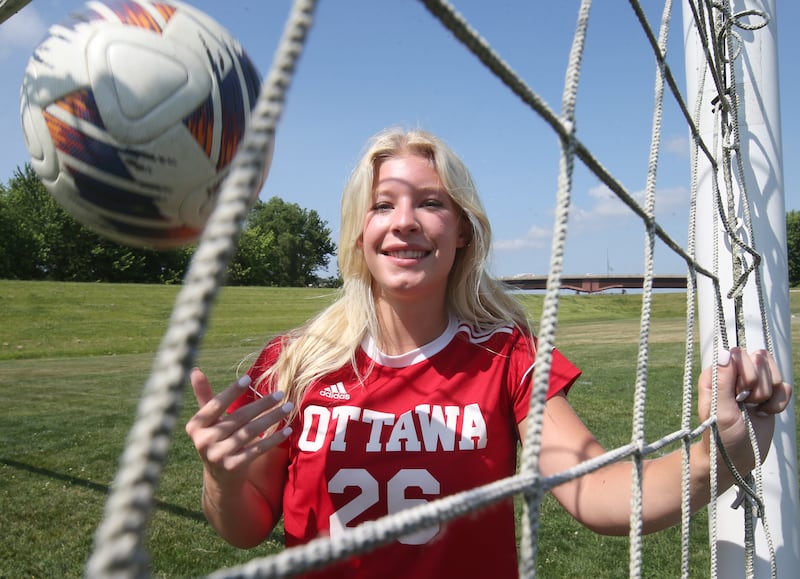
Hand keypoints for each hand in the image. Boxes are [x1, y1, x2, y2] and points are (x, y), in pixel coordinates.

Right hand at [185, 368, 292, 488]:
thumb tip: (194, 370)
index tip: (249, 378)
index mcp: (195, 426)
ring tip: (288, 408)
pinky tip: (286, 430)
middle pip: (238, 417)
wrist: (220, 477)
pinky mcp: (234, 467)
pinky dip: (273, 439)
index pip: (215, 405)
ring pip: (250, 432)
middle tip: (280, 394)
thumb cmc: (215, 439)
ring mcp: (218, 455)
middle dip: (262, 404)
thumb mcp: (206, 421)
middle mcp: (204, 441)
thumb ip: (203, 396)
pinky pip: (258, 448)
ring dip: (272, 418)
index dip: (231, 391)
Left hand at [698, 348, 791, 475]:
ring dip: (768, 394)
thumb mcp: (720, 411)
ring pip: (774, 371)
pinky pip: (785, 387)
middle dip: (758, 385)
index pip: (738, 353)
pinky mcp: (768, 395)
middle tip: (745, 404)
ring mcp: (752, 384)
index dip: (746, 372)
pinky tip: (765, 413)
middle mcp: (733, 375)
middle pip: (760, 359)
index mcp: (716, 374)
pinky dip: (779, 402)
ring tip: (753, 409)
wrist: (736, 459)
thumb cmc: (721, 437)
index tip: (739, 394)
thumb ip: (723, 381)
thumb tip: (724, 352)